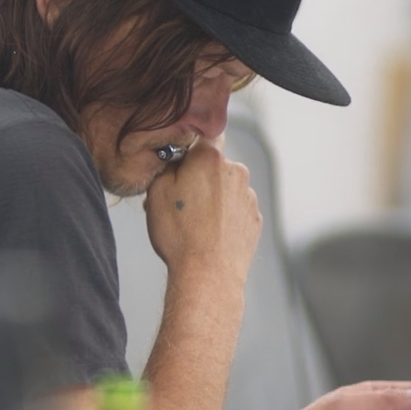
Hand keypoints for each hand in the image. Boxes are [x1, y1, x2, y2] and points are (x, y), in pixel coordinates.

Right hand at [144, 143, 259, 288]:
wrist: (208, 275)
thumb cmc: (180, 236)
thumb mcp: (156, 193)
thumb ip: (167, 166)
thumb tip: (176, 159)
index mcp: (210, 159)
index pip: (205, 134)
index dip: (192, 144)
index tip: (182, 158)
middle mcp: (235, 172)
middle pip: (214, 165)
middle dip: (198, 177)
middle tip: (178, 201)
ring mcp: (248, 197)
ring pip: (225, 189)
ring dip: (211, 199)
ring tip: (192, 224)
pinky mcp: (254, 219)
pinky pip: (235, 210)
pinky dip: (223, 217)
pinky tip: (208, 234)